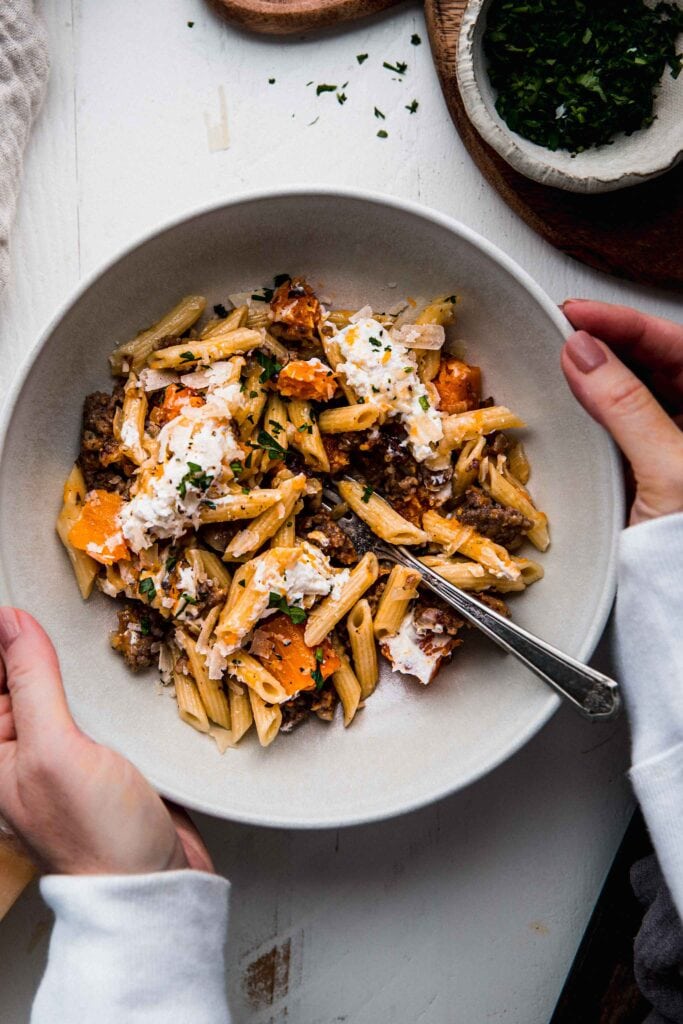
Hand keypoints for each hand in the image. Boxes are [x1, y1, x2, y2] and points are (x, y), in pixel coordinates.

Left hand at [0, 607, 213, 875]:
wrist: (153, 883)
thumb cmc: (95, 831)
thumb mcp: (54, 749)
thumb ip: (30, 681)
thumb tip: (9, 622)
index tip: (20, 606)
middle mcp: (17, 750)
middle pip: (11, 678)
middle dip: (24, 644)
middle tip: (49, 614)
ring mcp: (56, 752)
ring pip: (49, 687)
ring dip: (61, 659)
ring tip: (77, 628)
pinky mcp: (94, 754)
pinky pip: (83, 705)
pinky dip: (93, 682)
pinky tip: (110, 665)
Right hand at [561, 299, 682, 525]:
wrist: (682, 611)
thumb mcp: (669, 469)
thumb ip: (626, 407)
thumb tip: (584, 355)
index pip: (679, 347)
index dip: (628, 325)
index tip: (580, 315)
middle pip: (659, 365)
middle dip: (612, 343)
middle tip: (566, 332)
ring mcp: (675, 450)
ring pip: (637, 395)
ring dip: (601, 376)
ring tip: (564, 359)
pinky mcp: (650, 474)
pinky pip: (621, 430)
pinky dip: (595, 414)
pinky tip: (574, 404)